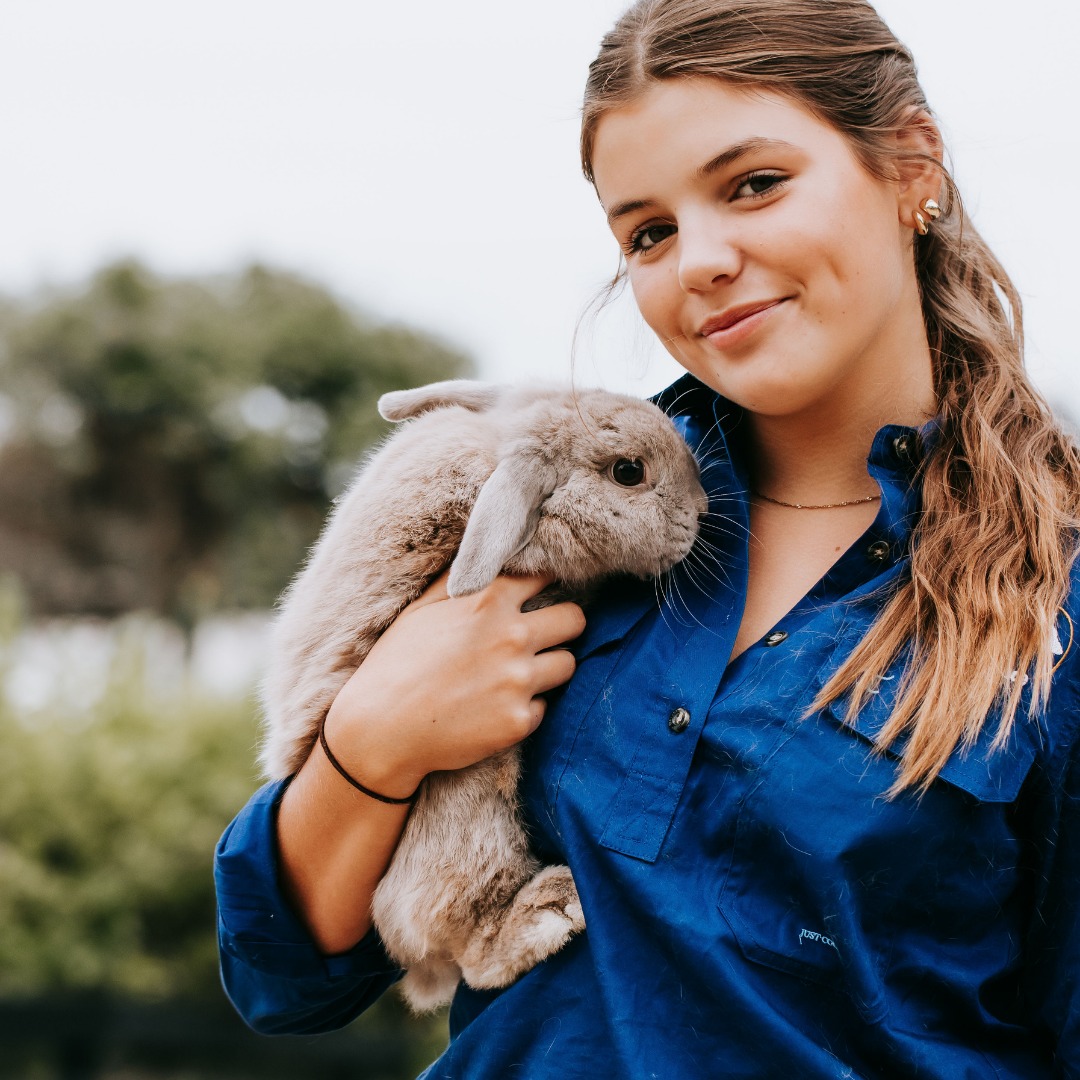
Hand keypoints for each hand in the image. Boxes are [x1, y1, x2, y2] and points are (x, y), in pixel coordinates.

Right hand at [321, 572, 584, 797]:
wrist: (380, 731)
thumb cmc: (394, 664)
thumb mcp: (420, 609)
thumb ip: (460, 580)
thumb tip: (483, 557)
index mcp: (488, 601)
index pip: (545, 575)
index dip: (545, 582)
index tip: (542, 591)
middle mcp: (512, 636)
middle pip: (575, 619)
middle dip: (563, 625)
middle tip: (545, 635)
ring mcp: (519, 680)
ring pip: (568, 664)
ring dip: (550, 667)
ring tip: (518, 674)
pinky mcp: (520, 720)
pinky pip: (544, 707)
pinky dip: (526, 707)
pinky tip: (496, 708)